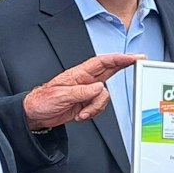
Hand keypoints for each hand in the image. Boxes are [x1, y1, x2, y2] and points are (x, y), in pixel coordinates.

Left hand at [25, 52, 142, 129]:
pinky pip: (99, 107)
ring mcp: (87, 92)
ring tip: (82, 112)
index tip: (132, 57)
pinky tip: (80, 115)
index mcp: (78, 74)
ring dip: (95, 107)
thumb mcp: (61, 96)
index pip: (102, 63)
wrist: (35, 115)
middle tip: (138, 62)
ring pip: (104, 97)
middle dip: (123, 66)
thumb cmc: (42, 101)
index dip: (118, 58)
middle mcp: (85, 81)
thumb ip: (82, 92)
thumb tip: (99, 88)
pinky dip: (92, 113)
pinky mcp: (87, 103)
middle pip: (109, 71)